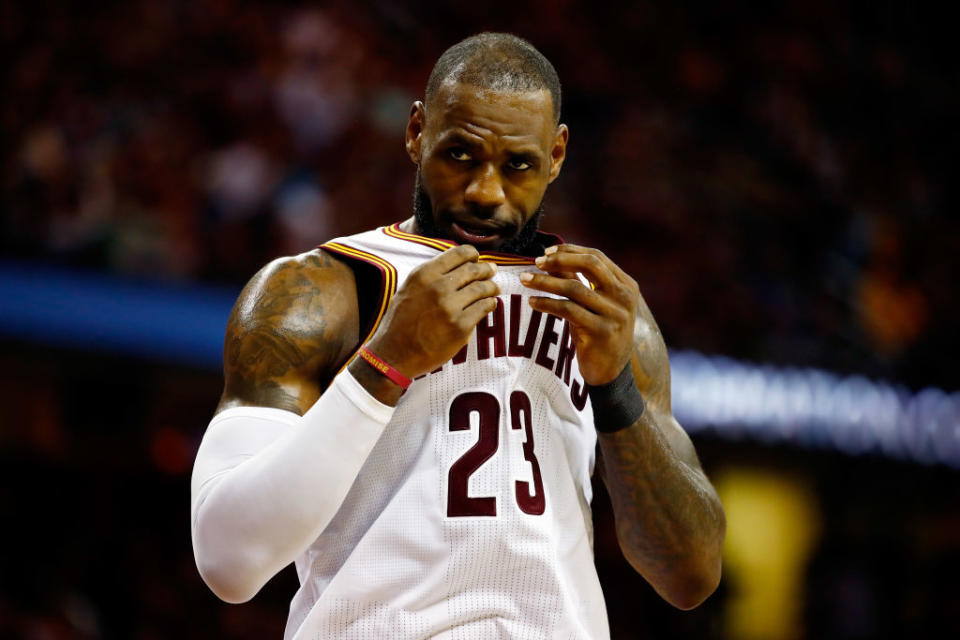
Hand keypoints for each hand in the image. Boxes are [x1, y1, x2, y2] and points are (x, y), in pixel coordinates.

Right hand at [368, 245, 498, 377]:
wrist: (394, 354)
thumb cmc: (400, 323)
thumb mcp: (408, 289)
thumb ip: (430, 276)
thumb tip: (457, 265)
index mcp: (424, 274)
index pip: (459, 253)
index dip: (472, 255)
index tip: (477, 259)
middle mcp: (437, 287)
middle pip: (474, 270)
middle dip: (486, 269)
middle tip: (492, 271)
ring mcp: (450, 307)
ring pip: (482, 288)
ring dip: (491, 287)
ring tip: (494, 289)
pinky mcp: (460, 326)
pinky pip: (484, 308)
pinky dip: (490, 304)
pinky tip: (489, 305)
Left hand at [521, 244, 638, 385]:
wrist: (610, 373)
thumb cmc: (598, 334)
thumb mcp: (592, 305)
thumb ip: (578, 281)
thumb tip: (552, 258)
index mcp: (626, 285)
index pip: (597, 257)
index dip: (570, 251)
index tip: (547, 252)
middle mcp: (624, 297)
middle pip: (590, 264)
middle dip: (560, 259)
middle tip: (537, 262)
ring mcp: (614, 315)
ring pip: (574, 288)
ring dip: (546, 281)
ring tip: (525, 279)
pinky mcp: (600, 332)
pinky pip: (567, 310)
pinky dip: (547, 303)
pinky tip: (533, 302)